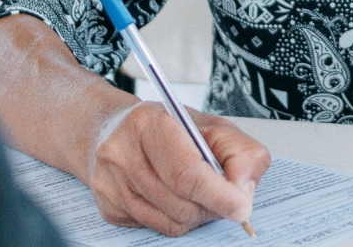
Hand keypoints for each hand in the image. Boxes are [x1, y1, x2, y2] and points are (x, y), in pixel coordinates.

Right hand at [87, 102, 271, 236]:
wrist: (111, 129)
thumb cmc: (166, 126)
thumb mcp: (210, 125)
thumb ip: (238, 152)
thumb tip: (243, 190)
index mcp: (147, 124)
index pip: (186, 173)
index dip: (219, 195)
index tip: (241, 207)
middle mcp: (121, 154)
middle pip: (180, 203)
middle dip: (211, 206)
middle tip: (224, 195)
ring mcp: (110, 184)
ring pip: (170, 221)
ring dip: (195, 214)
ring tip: (199, 192)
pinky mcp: (108, 208)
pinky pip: (155, 227)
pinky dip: (174, 218)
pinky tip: (173, 195)